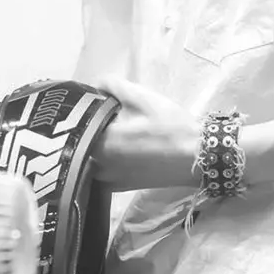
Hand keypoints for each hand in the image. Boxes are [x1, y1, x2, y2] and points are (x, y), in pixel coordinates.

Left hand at [91, 76, 200, 191]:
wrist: (196, 156)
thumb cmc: (169, 126)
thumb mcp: (142, 97)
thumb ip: (112, 86)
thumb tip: (94, 85)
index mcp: (100, 144)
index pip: (77, 124)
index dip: (80, 110)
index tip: (88, 101)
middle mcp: (98, 167)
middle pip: (81, 142)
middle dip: (87, 127)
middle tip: (100, 112)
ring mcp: (107, 181)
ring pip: (89, 158)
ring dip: (93, 143)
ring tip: (108, 128)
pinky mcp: (119, 188)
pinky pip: (100, 170)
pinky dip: (102, 158)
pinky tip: (116, 147)